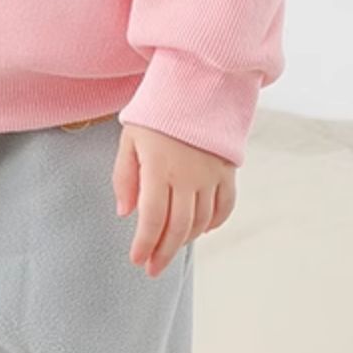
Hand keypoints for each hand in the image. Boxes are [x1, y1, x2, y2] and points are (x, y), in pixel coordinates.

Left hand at [113, 123, 235, 274]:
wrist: (198, 84)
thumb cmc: (157, 112)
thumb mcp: (130, 138)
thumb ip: (124, 177)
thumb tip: (124, 213)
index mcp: (159, 168)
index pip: (151, 218)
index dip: (144, 244)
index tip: (137, 260)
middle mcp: (188, 176)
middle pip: (178, 227)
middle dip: (163, 252)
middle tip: (153, 268)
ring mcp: (211, 175)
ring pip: (201, 222)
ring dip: (185, 240)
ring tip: (170, 248)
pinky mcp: (228, 171)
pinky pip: (224, 207)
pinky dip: (213, 224)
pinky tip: (200, 230)